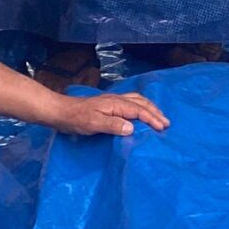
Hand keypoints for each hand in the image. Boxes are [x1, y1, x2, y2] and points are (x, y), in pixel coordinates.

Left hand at [46, 89, 169, 138]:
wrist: (61, 111)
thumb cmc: (76, 119)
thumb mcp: (94, 124)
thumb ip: (113, 125)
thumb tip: (133, 128)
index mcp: (116, 104)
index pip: (139, 110)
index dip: (152, 119)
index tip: (162, 128)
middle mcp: (117, 100)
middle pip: (141, 103)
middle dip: (155, 112)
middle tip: (166, 123)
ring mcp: (113, 101)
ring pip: (137, 100)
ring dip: (150, 108)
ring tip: (159, 116)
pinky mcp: (108, 104)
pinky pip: (131, 102)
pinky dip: (141, 106)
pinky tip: (140, 111)